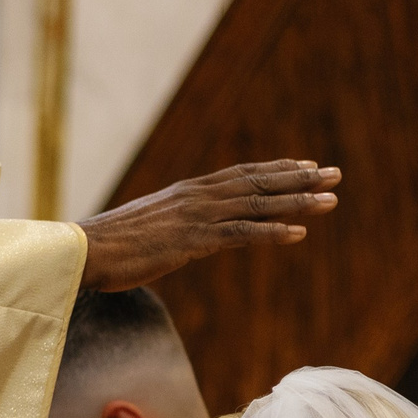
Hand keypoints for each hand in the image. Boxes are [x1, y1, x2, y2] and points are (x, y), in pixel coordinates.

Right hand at [77, 160, 340, 291]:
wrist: (83, 250)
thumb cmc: (107, 246)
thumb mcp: (146, 229)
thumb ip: (170, 227)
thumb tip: (178, 236)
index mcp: (187, 192)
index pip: (241, 175)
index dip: (276, 170)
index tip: (306, 166)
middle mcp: (197, 197)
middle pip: (258, 182)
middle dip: (299, 178)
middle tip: (334, 174)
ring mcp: (197, 217)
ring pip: (258, 204)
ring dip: (297, 202)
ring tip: (331, 200)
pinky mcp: (193, 240)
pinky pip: (241, 234)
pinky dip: (272, 232)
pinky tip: (299, 234)